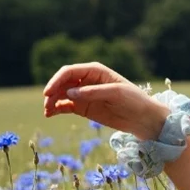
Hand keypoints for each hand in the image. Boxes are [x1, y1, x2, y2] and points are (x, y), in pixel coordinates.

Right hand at [42, 62, 169, 139]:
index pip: (70, 71)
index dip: (57, 80)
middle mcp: (86, 80)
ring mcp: (83, 94)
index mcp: (95, 71)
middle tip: (47, 104)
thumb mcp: (116, 93)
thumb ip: (93, 92)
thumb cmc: (133, 100)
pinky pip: (64, 106)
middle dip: (52, 91)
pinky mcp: (83, 107)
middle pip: (62, 82)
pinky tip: (50, 114)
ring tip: (47, 112)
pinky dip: (56, 109)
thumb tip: (69, 93)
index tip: (48, 92)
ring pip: (61, 94)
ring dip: (51, 101)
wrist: (143, 119)